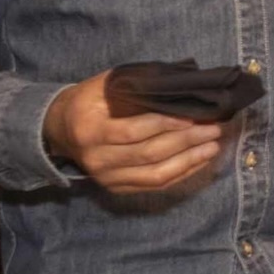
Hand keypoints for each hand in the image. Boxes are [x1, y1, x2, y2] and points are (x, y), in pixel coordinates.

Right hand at [43, 71, 225, 193]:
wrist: (60, 129)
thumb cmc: (87, 100)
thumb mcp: (103, 84)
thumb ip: (135, 85)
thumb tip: (180, 85)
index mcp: (90, 130)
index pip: (134, 131)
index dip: (166, 125)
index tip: (193, 117)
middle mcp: (97, 159)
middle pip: (149, 154)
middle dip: (186, 142)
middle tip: (214, 129)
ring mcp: (106, 178)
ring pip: (155, 175)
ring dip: (189, 161)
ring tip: (213, 146)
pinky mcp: (116, 189)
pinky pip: (154, 185)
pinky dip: (180, 174)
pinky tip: (199, 161)